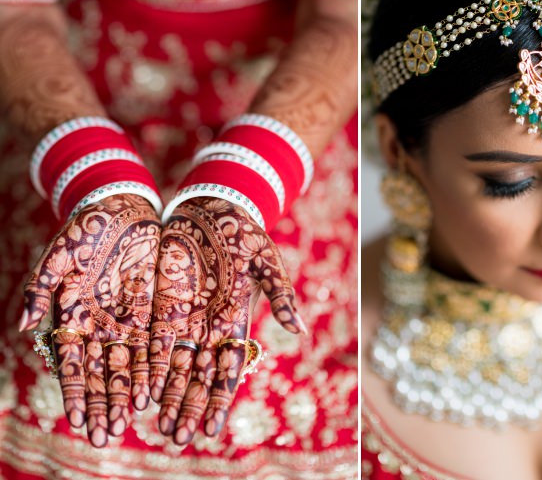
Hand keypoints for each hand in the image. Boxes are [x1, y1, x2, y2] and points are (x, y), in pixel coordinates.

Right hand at [22, 194, 159, 446]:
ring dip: (127, 395)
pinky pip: (157, 344)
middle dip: (103, 405)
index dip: (75, 393)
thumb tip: (24, 325)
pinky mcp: (157, 309)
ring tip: (129, 424)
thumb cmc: (83, 232)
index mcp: (74, 318)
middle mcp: (102, 326)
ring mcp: (130, 321)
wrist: (121, 208)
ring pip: (128, 366)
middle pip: (101, 374)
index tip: (77, 421)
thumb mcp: (58, 257)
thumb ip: (39, 290)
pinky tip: (154, 393)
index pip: (72, 365)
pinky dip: (154, 369)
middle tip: (105, 438)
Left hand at [148, 197, 306, 444]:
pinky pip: (149, 342)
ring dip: (167, 398)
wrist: (212, 207)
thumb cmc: (244, 232)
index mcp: (235, 321)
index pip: (227, 369)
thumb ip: (280, 293)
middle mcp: (208, 327)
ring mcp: (182, 317)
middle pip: (197, 376)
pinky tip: (139, 393)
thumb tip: (299, 329)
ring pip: (173, 367)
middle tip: (179, 439)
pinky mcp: (158, 303)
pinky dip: (145, 368)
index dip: (220, 400)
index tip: (212, 429)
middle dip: (189, 408)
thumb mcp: (266, 259)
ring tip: (160, 428)